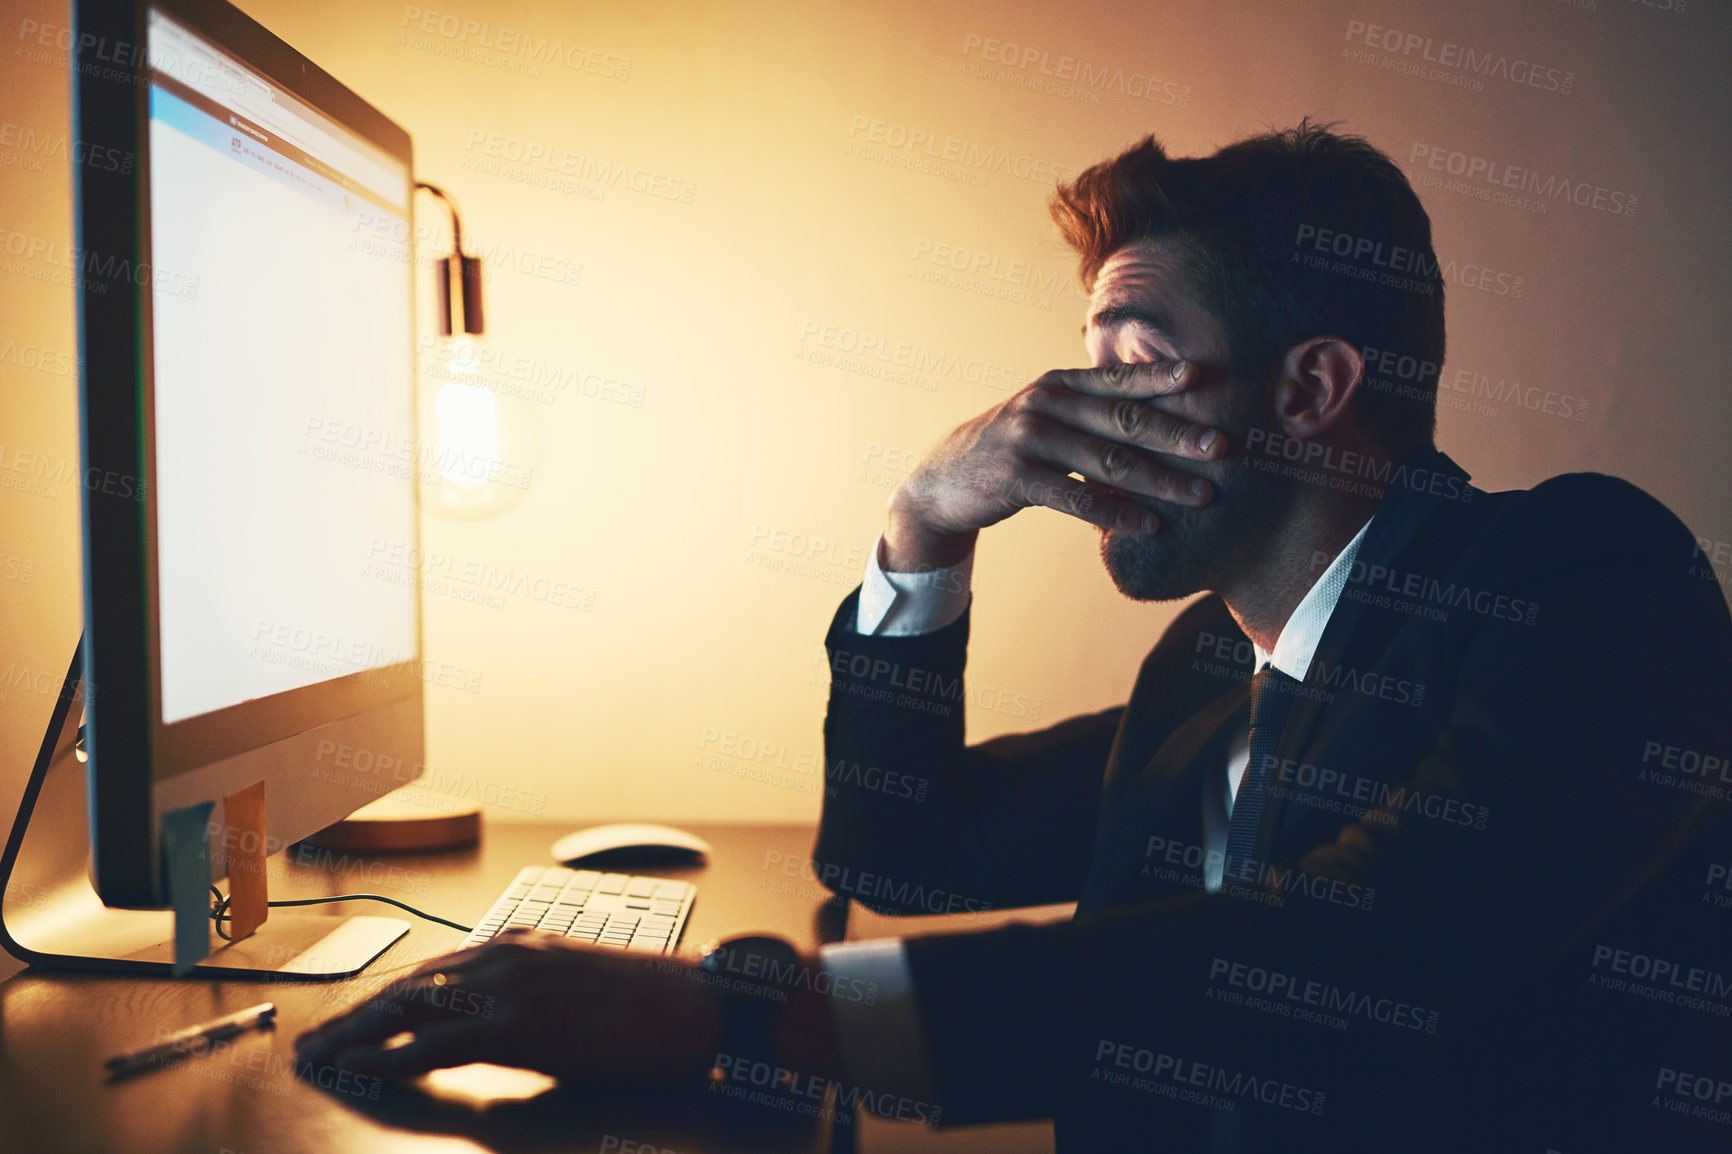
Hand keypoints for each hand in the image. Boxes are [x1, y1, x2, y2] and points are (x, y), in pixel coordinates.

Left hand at [293, 930, 722, 1083]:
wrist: (699, 1004)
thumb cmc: (650, 1005)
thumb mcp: (578, 991)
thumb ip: (531, 1001)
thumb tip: (492, 1038)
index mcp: (520, 944)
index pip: (432, 970)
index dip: (382, 996)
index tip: (347, 1018)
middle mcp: (507, 954)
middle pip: (409, 984)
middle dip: (353, 1014)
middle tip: (309, 1041)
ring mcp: (512, 985)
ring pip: (410, 1007)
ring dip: (355, 1033)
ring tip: (316, 1054)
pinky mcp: (521, 1022)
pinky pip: (438, 1039)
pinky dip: (390, 1052)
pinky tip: (360, 1063)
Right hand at [884, 359, 1221, 569]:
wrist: (940, 483)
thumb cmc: (1007, 450)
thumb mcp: (1043, 418)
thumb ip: (1088, 413)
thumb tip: (1154, 420)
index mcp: (1058, 384)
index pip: (1118, 379)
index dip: (1160, 377)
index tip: (1204, 378)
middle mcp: (1045, 403)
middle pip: (1123, 419)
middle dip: (1177, 434)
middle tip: (1221, 446)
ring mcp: (1028, 439)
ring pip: (1106, 461)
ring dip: (1159, 481)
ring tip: (1200, 495)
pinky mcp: (1015, 477)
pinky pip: (1076, 498)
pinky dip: (1115, 513)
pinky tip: (1147, 526)